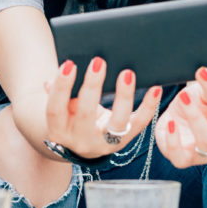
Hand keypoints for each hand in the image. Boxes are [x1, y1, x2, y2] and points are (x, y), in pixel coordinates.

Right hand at [41, 58, 161, 159]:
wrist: (83, 146)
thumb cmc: (70, 118)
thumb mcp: (60, 108)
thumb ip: (55, 94)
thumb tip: (51, 80)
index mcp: (59, 130)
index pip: (56, 109)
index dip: (61, 87)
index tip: (69, 64)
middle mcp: (80, 140)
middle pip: (86, 114)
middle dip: (92, 86)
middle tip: (98, 62)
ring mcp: (104, 143)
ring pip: (116, 122)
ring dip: (123, 96)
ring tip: (127, 73)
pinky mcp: (125, 141)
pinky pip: (139, 124)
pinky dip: (149, 106)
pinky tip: (155, 88)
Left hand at [154, 64, 206, 167]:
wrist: (181, 123)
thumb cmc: (199, 105)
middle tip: (202, 72)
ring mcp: (206, 154)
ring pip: (206, 139)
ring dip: (195, 116)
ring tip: (184, 96)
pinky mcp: (184, 160)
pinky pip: (180, 156)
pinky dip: (174, 140)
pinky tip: (170, 122)